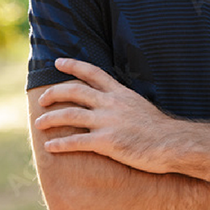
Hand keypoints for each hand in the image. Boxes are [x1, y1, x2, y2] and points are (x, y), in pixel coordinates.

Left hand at [34, 58, 171, 173]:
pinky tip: (50, 146)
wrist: (171, 143)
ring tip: (38, 123)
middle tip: (42, 98)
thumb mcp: (140, 105)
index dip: (73, 65)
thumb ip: (123, 101)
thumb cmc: (158, 128)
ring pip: (71, 114)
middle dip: (54, 92)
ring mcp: (108, 122)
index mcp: (120, 93)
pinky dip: (60, 143)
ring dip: (51, 118)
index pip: (93, 72)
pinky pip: (76, 141)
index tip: (58, 62)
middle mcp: (112, 103)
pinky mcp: (107, 142)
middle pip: (75, 91)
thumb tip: (113, 101)